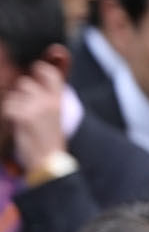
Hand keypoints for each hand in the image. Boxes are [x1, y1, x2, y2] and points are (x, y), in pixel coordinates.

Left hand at [0, 57, 67, 173]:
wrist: (49, 162)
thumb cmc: (49, 141)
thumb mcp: (54, 117)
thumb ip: (46, 99)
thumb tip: (28, 84)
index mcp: (57, 101)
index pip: (49, 73)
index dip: (39, 69)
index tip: (35, 72)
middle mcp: (48, 101)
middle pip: (24, 83)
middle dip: (20, 94)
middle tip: (25, 109)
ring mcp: (35, 108)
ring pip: (12, 95)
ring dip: (12, 105)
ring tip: (21, 120)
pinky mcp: (22, 116)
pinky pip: (6, 107)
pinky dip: (7, 116)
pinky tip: (17, 126)